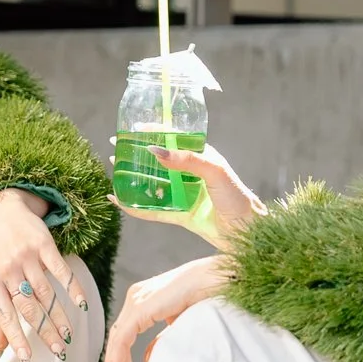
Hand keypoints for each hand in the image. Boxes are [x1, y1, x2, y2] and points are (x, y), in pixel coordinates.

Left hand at [0, 189, 88, 361]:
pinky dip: (73, 287)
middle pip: (30, 307)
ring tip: (69, 334)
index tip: (28, 358)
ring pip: (46, 293)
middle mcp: (8, 272)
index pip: (5, 316)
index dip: (16, 338)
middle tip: (59, 351)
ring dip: (60, 316)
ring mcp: (26, 257)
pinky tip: (81, 303)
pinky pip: (61, 270)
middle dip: (45, 332)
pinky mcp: (43, 245)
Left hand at [102, 255, 230, 361]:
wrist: (219, 280)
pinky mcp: (141, 308)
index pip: (122, 335)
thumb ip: (160, 341)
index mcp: (143, 300)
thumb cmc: (207, 298)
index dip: (118, 361)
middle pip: (117, 340)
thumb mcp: (178, 325)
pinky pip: (123, 340)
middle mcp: (135, 298)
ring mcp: (136, 301)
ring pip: (117, 342)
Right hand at [110, 141, 264, 251]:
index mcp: (200, 157)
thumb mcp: (215, 171)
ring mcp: (183, 195)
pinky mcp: (179, 215)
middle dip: (137, 154)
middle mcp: (189, 174)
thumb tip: (156, 150)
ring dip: (133, 177)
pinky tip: (120, 199)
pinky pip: (152, 210)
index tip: (131, 128)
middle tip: (116, 147)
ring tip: (114, 169)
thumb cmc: (237, 197)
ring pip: (152, 184)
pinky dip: (135, 205)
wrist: (247, 232)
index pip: (172, 139)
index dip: (152, 133)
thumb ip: (187, 160)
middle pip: (158, 161)